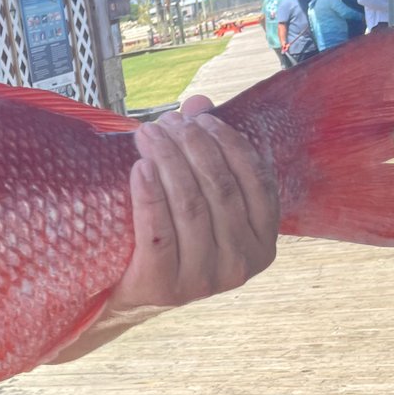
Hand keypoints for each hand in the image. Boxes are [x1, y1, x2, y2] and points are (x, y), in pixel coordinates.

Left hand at [111, 95, 279, 312]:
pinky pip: (159, 232)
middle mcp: (241, 264)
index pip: (255, 181)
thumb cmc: (172, 238)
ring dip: (168, 161)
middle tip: (167, 122)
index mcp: (263, 243)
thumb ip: (206, 153)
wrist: (130, 293)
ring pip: (190, 207)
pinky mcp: (166, 287)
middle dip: (192, 146)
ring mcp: (205, 280)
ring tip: (148, 134)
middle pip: (220, 189)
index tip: (199, 117)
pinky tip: (140, 168)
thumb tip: (199, 102)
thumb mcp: (198, 200)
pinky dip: (149, 195)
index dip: (228, 142)